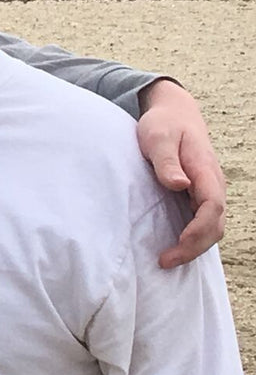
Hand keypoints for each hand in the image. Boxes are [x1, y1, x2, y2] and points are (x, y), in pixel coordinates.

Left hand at [136, 78, 225, 267]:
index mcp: (205, 170)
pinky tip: (174, 248)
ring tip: (167, 260)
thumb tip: (180, 185)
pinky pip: (203, 222)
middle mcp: (213, 184)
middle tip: (165, 261)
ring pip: (212, 226)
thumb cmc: (163, 125)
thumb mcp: (158, 138)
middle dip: (195, 246)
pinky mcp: (199, 195)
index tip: (179, 243)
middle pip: (215, 224)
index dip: (199, 229)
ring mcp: (208, 191)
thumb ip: (167, 162)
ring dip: (194, 246)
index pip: (212, 206)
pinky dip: (193, 239)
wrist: (174, 114)